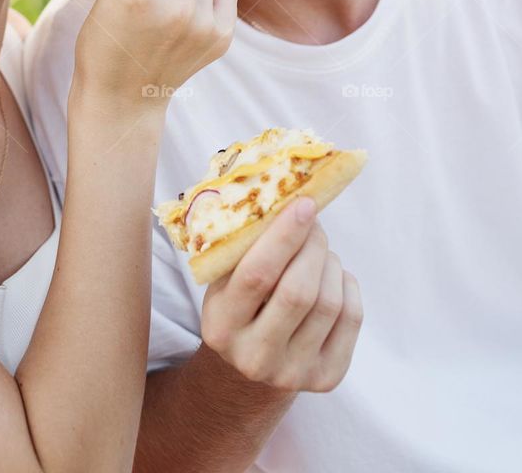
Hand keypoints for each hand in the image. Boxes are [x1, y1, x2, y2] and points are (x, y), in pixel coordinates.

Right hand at [200, 199, 362, 392]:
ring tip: (318, 251)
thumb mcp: (224, 279)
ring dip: (329, 262)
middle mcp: (255, 356)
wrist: (249, 368)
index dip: (284, 236)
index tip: (304, 204)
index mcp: (221, 326)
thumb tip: (283, 194)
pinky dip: (346, 285)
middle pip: (299, 291)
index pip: (257, 276)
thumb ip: (244, 245)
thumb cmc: (238, 305)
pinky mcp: (326, 378)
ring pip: (329, 303)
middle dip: (313, 246)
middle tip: (313, 223)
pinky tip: (331, 277)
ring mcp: (293, 372)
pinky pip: (351, 318)